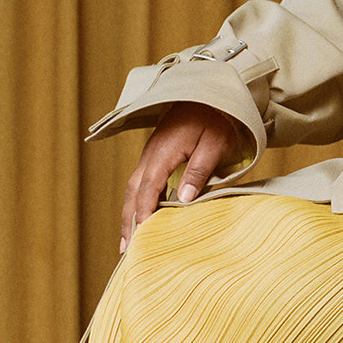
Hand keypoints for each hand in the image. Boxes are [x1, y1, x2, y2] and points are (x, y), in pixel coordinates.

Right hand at [120, 104, 240, 253]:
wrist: (209, 92)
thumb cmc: (216, 118)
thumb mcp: (213, 144)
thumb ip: (198, 171)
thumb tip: (184, 200)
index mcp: (162, 153)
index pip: (148, 190)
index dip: (143, 215)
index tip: (141, 238)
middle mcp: (150, 155)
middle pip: (133, 193)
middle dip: (128, 221)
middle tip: (126, 250)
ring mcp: (150, 154)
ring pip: (133, 188)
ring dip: (129, 213)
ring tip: (127, 240)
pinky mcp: (155, 154)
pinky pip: (141, 181)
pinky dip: (137, 201)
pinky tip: (140, 214)